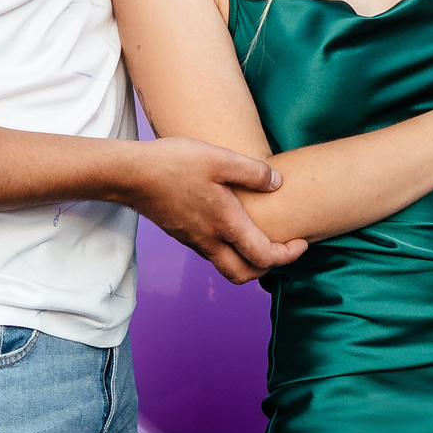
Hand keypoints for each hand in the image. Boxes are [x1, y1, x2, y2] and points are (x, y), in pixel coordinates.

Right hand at [128, 137, 309, 283]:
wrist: (130, 175)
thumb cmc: (174, 164)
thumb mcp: (219, 158)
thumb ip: (252, 172)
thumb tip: (277, 183)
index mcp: (224, 224)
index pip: (263, 256)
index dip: (288, 255)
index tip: (302, 243)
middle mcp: (209, 240)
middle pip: (243, 275)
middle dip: (268, 268)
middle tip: (283, 249)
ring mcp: (193, 240)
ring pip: (226, 266)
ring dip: (248, 261)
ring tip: (261, 238)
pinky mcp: (182, 233)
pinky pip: (212, 253)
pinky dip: (230, 250)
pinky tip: (232, 226)